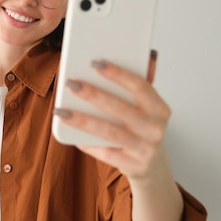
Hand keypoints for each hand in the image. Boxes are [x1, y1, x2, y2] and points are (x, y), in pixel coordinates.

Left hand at [58, 51, 171, 179]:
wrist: (151, 165)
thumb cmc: (142, 127)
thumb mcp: (147, 106)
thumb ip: (141, 82)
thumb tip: (145, 55)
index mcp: (160, 108)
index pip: (140, 86)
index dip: (118, 74)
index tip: (95, 62)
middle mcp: (155, 129)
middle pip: (121, 109)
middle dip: (94, 95)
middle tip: (71, 83)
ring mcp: (145, 149)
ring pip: (109, 132)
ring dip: (83, 120)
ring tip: (61, 110)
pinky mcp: (132, 166)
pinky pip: (104, 152)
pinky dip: (85, 142)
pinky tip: (68, 131)